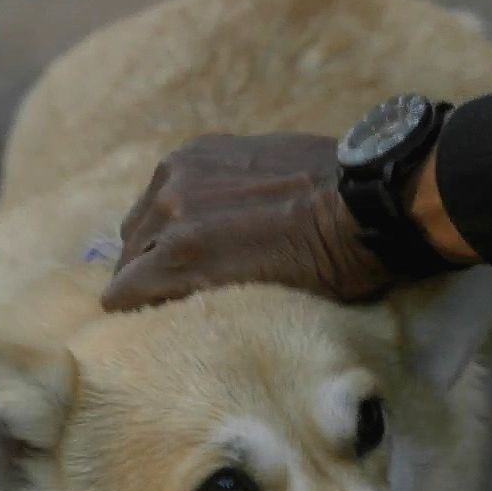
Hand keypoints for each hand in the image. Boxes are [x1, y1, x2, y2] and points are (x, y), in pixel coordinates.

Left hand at [101, 133, 473, 309]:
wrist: (364, 208)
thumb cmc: (344, 195)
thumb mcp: (278, 169)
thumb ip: (242, 190)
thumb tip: (248, 219)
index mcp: (195, 159)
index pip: (157, 212)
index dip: (173, 247)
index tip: (201, 272)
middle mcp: (171, 181)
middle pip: (136, 241)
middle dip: (157, 271)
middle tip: (197, 302)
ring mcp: (168, 219)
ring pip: (128, 273)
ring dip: (155, 295)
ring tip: (192, 319)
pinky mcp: (176, 262)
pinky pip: (127, 298)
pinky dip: (145, 315)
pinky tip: (172, 331)